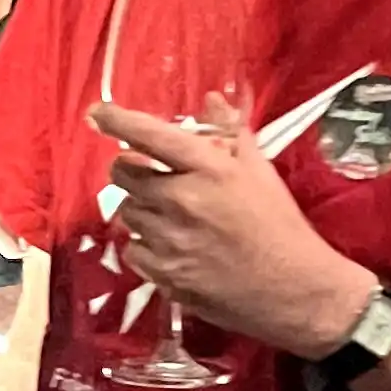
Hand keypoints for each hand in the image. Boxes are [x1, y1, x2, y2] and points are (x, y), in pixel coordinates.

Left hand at [89, 100, 369, 358]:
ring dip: (141, 209)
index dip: (116, 120)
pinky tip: (171, 247)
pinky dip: (145, 245)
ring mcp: (168, 240)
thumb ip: (230, 133)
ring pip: (127, 212)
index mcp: (207, 168)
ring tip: (171, 217)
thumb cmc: (280, 226)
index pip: (148, 135)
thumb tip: (211, 100)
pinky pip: (133, 249)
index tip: (97, 114)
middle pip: (122, 174)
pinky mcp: (164, 274)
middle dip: (130, 170)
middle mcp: (181, 199)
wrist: (294, 290)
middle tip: (149, 176)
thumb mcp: (260, 171)